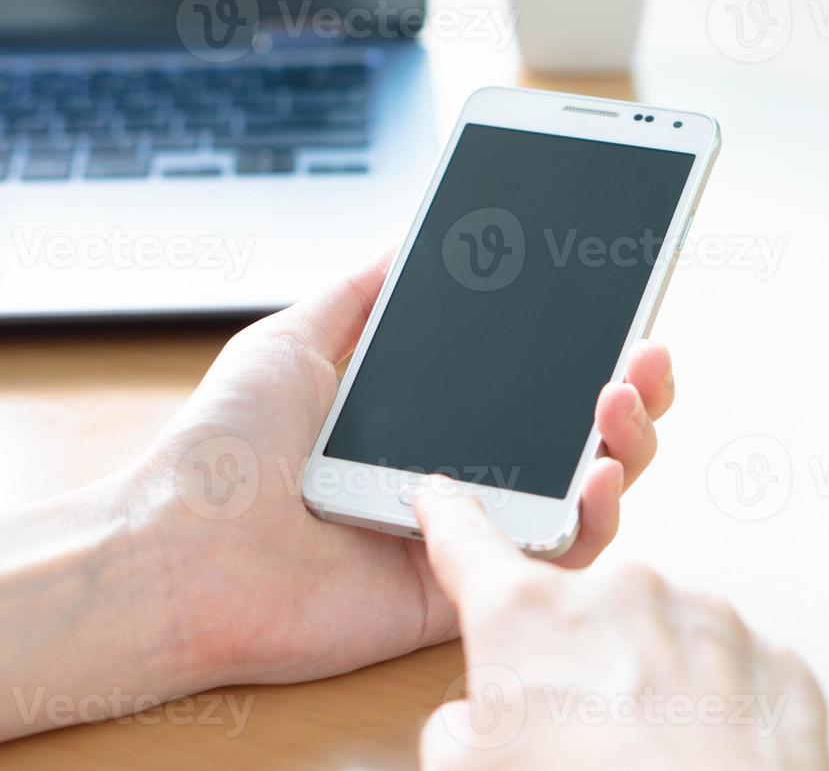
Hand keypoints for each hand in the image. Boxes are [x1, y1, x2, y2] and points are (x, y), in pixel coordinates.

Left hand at [125, 254, 677, 690]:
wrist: (180, 548)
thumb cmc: (222, 448)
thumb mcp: (290, 340)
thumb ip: (358, 295)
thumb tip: (405, 240)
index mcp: (415, 415)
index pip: (523, 375)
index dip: (579, 341)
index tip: (620, 300)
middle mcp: (451, 469)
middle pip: (569, 430)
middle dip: (627, 386)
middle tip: (647, 347)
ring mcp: (462, 529)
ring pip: (580, 492)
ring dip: (627, 440)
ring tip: (628, 391)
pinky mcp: (463, 589)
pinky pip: (550, 561)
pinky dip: (596, 518)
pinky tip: (601, 470)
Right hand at [413, 486, 828, 769]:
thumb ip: (456, 723)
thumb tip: (474, 719)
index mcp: (529, 613)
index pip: (468, 542)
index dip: (448, 520)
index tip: (441, 499)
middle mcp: (620, 593)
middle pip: (577, 610)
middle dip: (575, 660)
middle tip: (578, 735)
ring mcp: (706, 620)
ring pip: (659, 635)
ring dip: (649, 680)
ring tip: (647, 756)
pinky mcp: (775, 661)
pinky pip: (729, 670)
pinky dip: (715, 707)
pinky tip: (700, 758)